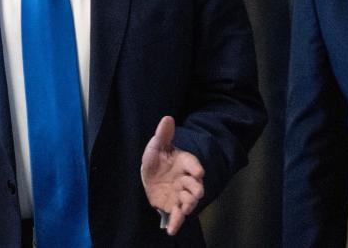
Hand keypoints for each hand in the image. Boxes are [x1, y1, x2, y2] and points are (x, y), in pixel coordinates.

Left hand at [140, 116, 204, 235]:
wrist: (148, 176)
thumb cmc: (156, 159)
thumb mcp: (156, 146)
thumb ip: (163, 134)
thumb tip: (167, 117)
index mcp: (184, 162)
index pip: (193, 164)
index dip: (196, 168)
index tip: (198, 171)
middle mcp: (186, 179)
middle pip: (195, 185)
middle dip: (197, 189)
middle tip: (197, 192)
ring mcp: (181, 193)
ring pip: (189, 201)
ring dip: (189, 205)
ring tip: (185, 210)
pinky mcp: (174, 206)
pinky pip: (177, 215)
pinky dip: (176, 223)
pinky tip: (171, 230)